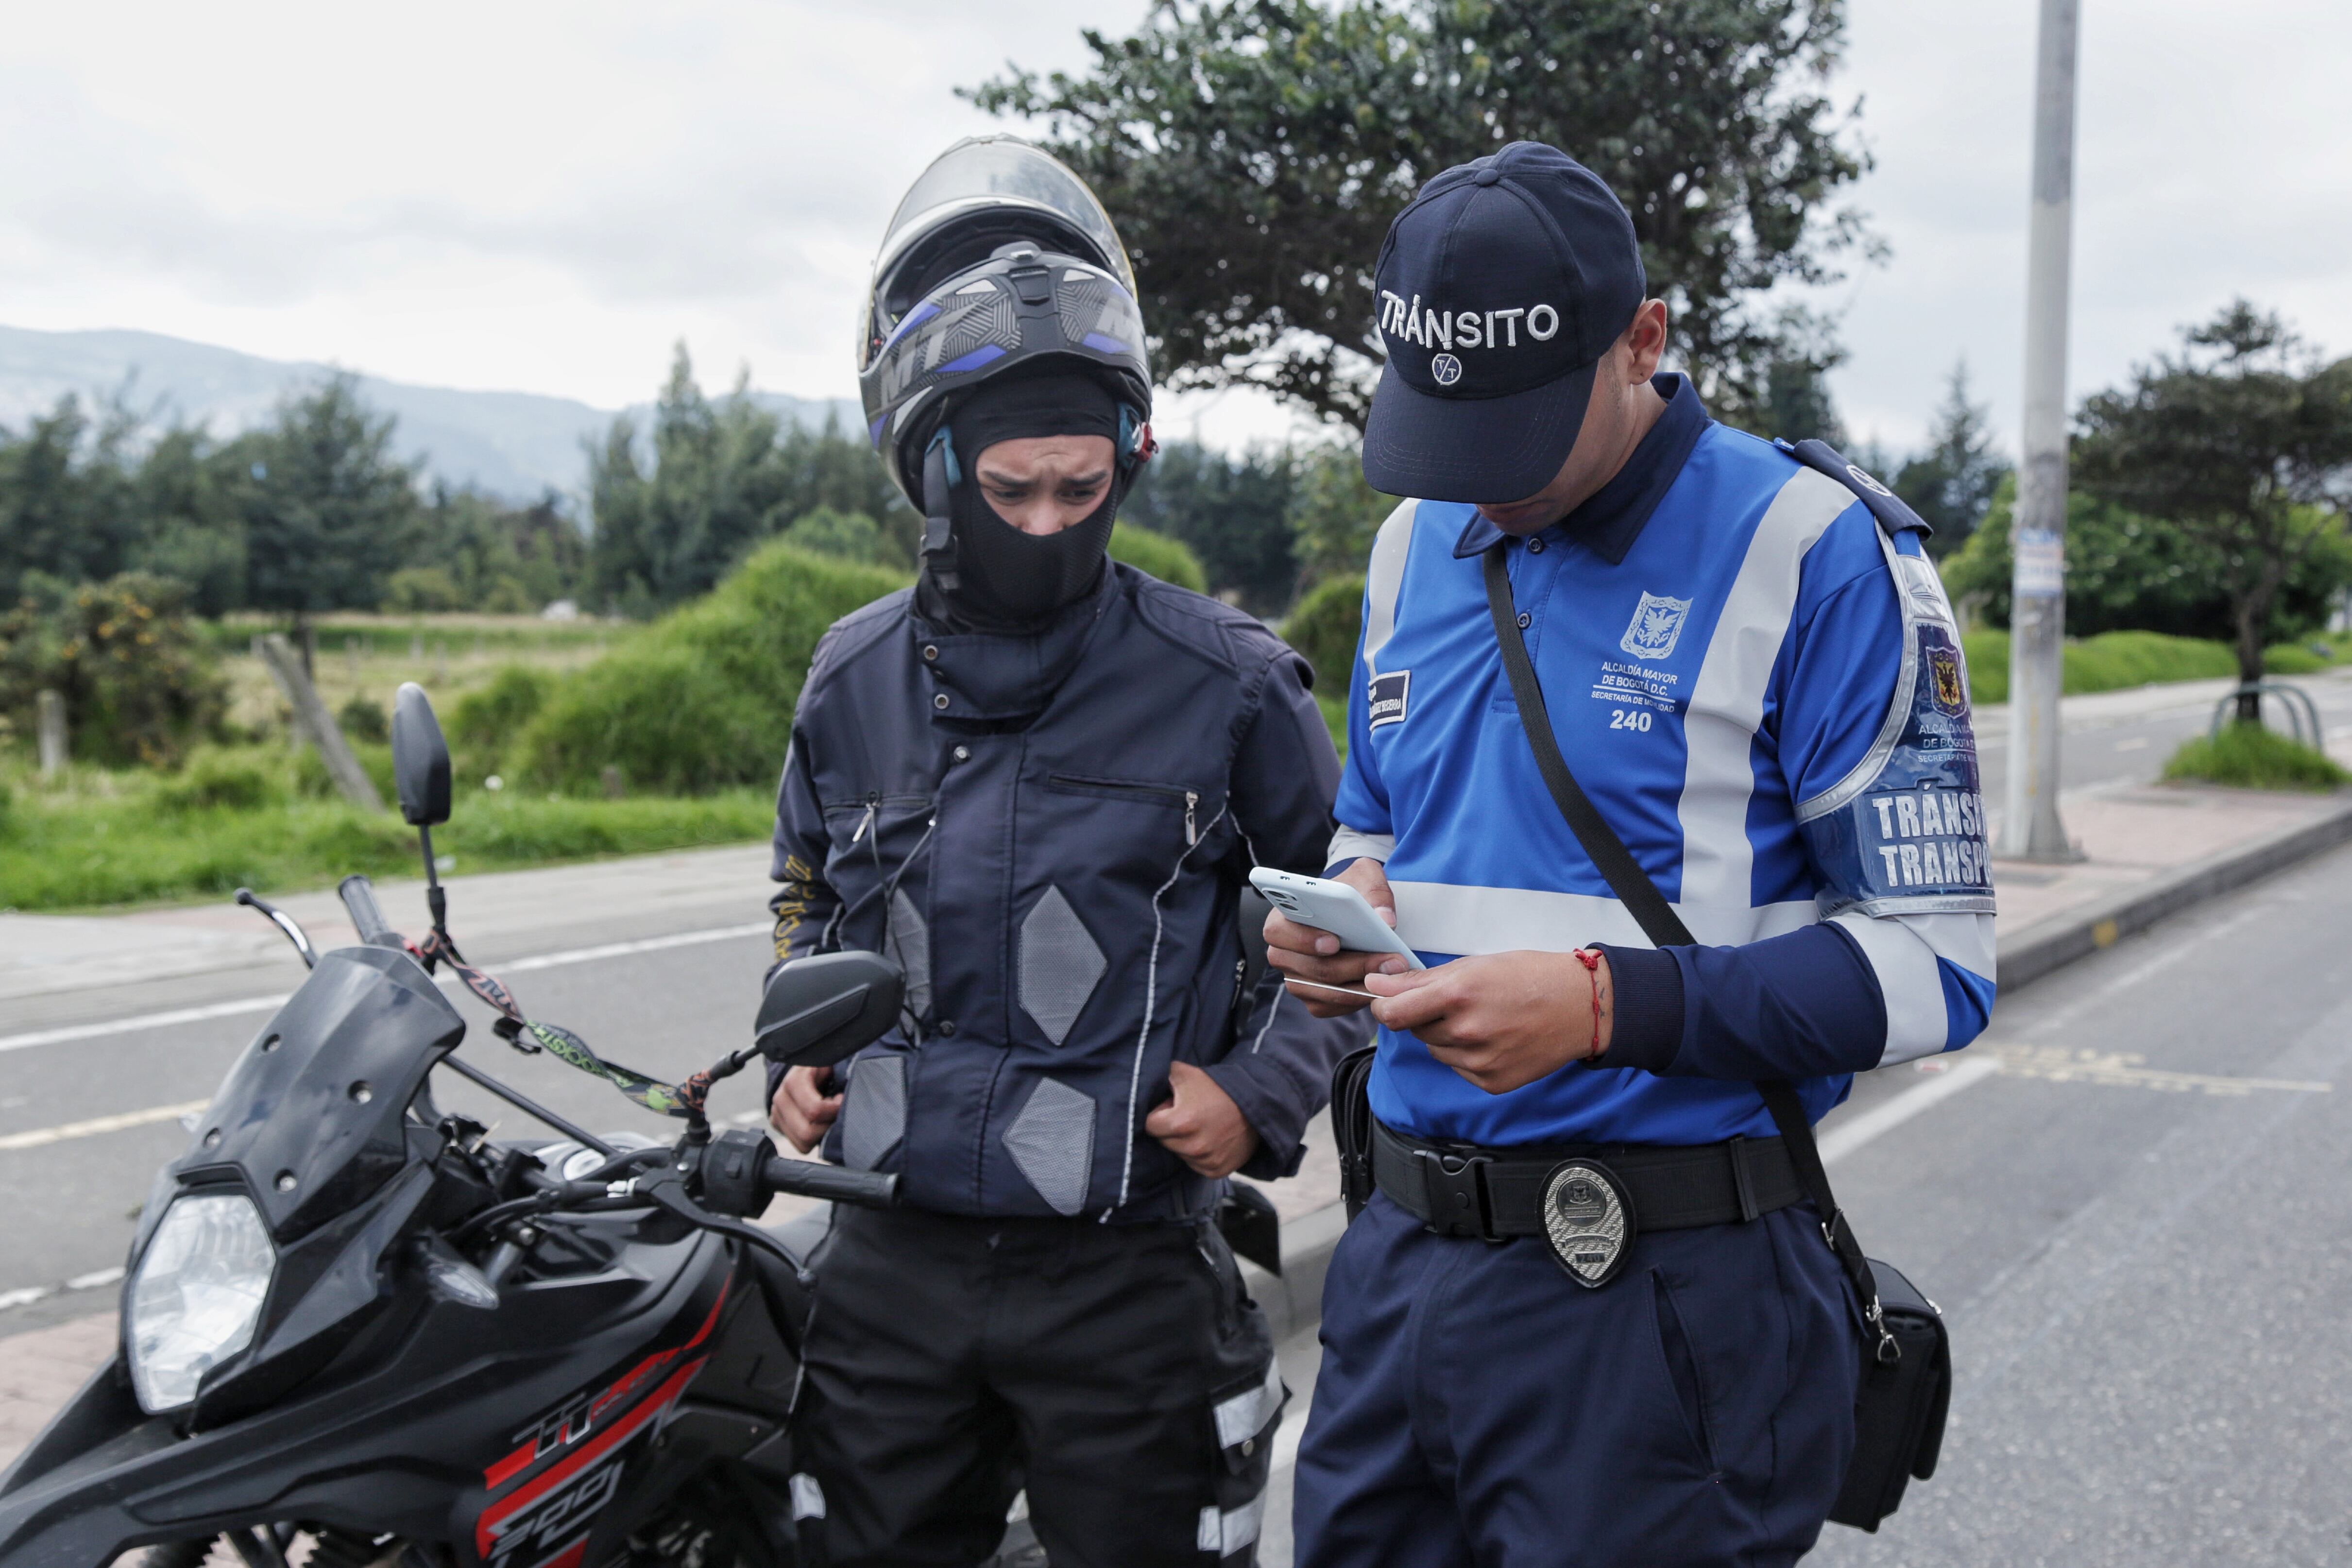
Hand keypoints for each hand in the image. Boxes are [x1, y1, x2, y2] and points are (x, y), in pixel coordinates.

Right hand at [769, 1065, 841, 1154]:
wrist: (807, 1069)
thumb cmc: (825, 1067)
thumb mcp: (832, 1064)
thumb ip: (839, 1074)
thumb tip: (846, 1095)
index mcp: (794, 1081)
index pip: (814, 1110)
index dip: (833, 1109)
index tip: (841, 1099)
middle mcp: (780, 1099)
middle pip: (806, 1133)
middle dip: (827, 1125)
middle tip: (835, 1111)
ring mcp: (776, 1114)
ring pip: (802, 1143)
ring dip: (821, 1133)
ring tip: (828, 1117)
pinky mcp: (778, 1125)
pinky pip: (799, 1146)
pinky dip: (814, 1139)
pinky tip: (820, 1122)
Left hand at [1144, 1061, 1261, 1178]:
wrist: (1257, 1104)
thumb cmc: (1219, 1088)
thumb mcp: (1187, 1073)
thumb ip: (1163, 1076)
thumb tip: (1147, 1080)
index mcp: (1180, 1123)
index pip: (1151, 1125)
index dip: (1161, 1114)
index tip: (1173, 1107)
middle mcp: (1192, 1147)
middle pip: (1165, 1141)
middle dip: (1172, 1128)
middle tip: (1191, 1114)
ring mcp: (1205, 1160)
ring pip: (1180, 1153)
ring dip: (1186, 1142)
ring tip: (1204, 1125)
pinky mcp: (1217, 1170)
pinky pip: (1196, 1165)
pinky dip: (1200, 1154)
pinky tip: (1212, 1138)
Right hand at [1262, 859, 1412, 1017]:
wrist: (1353, 913)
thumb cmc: (1351, 892)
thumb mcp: (1364, 878)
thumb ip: (1374, 890)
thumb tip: (1385, 919)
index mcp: (1282, 919)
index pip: (1279, 931)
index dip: (1304, 939)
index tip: (1334, 942)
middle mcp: (1282, 953)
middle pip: (1312, 968)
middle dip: (1353, 966)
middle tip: (1389, 961)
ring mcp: (1296, 979)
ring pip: (1323, 991)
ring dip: (1360, 986)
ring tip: (1392, 974)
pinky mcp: (1312, 999)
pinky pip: (1331, 1007)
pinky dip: (1356, 1000)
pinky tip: (1380, 987)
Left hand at [1363, 949, 1612, 1094]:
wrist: (1581, 1007)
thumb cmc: (1529, 977)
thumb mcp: (1474, 965)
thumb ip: (1421, 980)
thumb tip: (1377, 985)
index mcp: (1457, 995)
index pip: (1392, 1013)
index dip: (1382, 1005)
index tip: (1386, 999)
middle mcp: (1465, 1032)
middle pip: (1415, 1030)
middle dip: (1425, 1016)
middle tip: (1459, 1002)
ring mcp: (1479, 1062)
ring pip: (1437, 1050)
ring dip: (1447, 1036)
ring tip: (1483, 1018)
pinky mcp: (1491, 1082)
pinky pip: (1459, 1068)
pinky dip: (1468, 1054)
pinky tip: (1495, 1038)